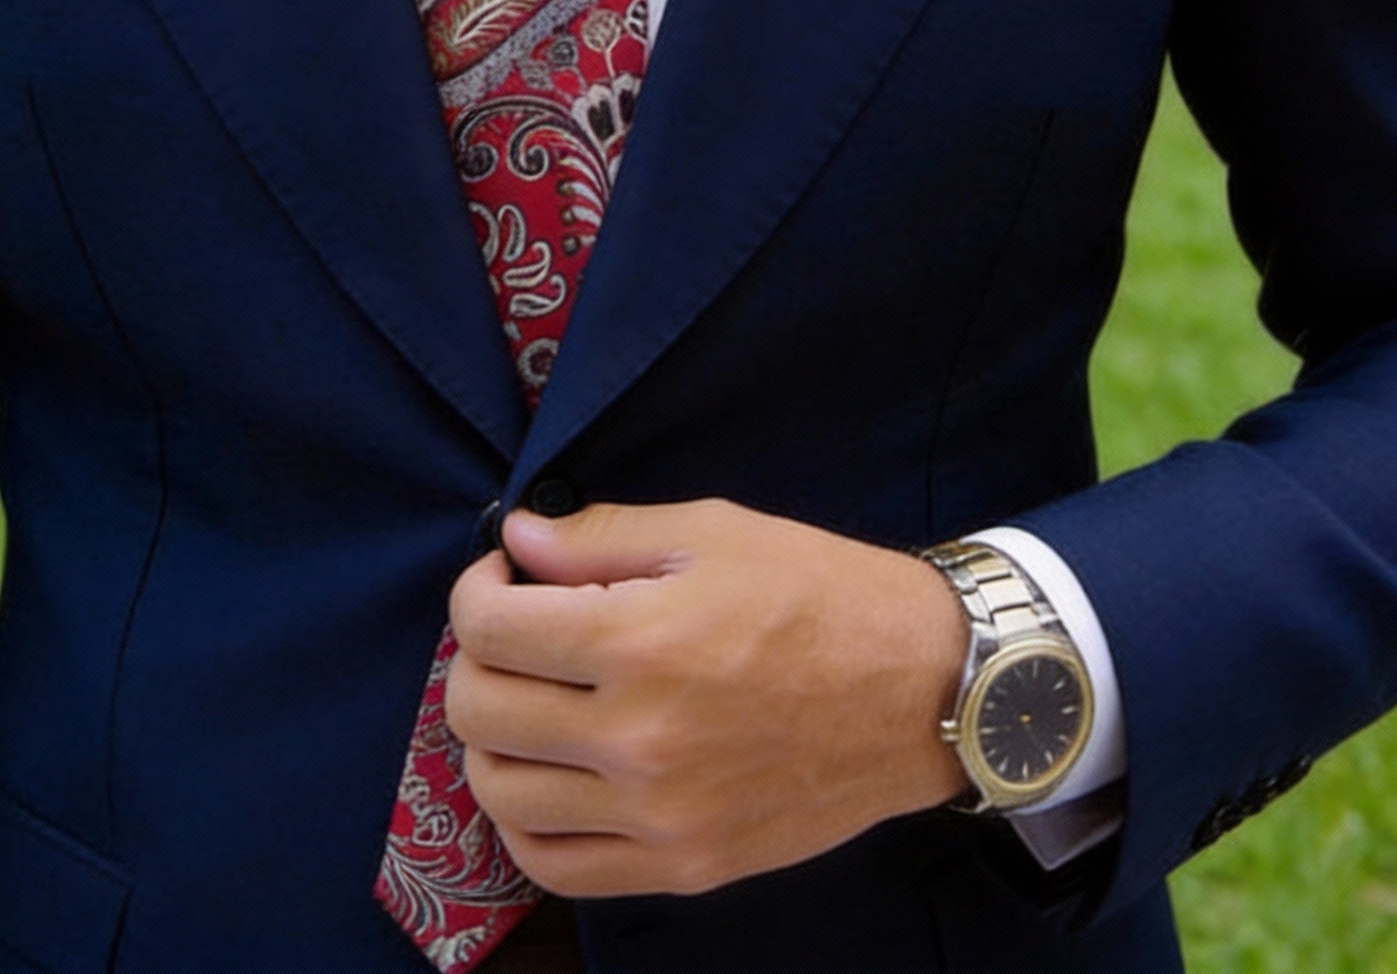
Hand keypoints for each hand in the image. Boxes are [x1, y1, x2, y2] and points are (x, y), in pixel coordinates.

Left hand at [444, 496, 969, 898]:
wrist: (922, 690)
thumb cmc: (821, 593)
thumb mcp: (712, 530)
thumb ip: (600, 536)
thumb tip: (516, 541)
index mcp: (642, 641)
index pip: (490, 626)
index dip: (477, 589)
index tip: (503, 577)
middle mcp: (639, 739)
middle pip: (477, 709)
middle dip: (474, 656)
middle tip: (515, 630)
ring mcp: (659, 816)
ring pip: (501, 793)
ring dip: (491, 738)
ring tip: (530, 698)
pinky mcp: (684, 866)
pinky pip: (554, 867)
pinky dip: (527, 822)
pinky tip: (550, 772)